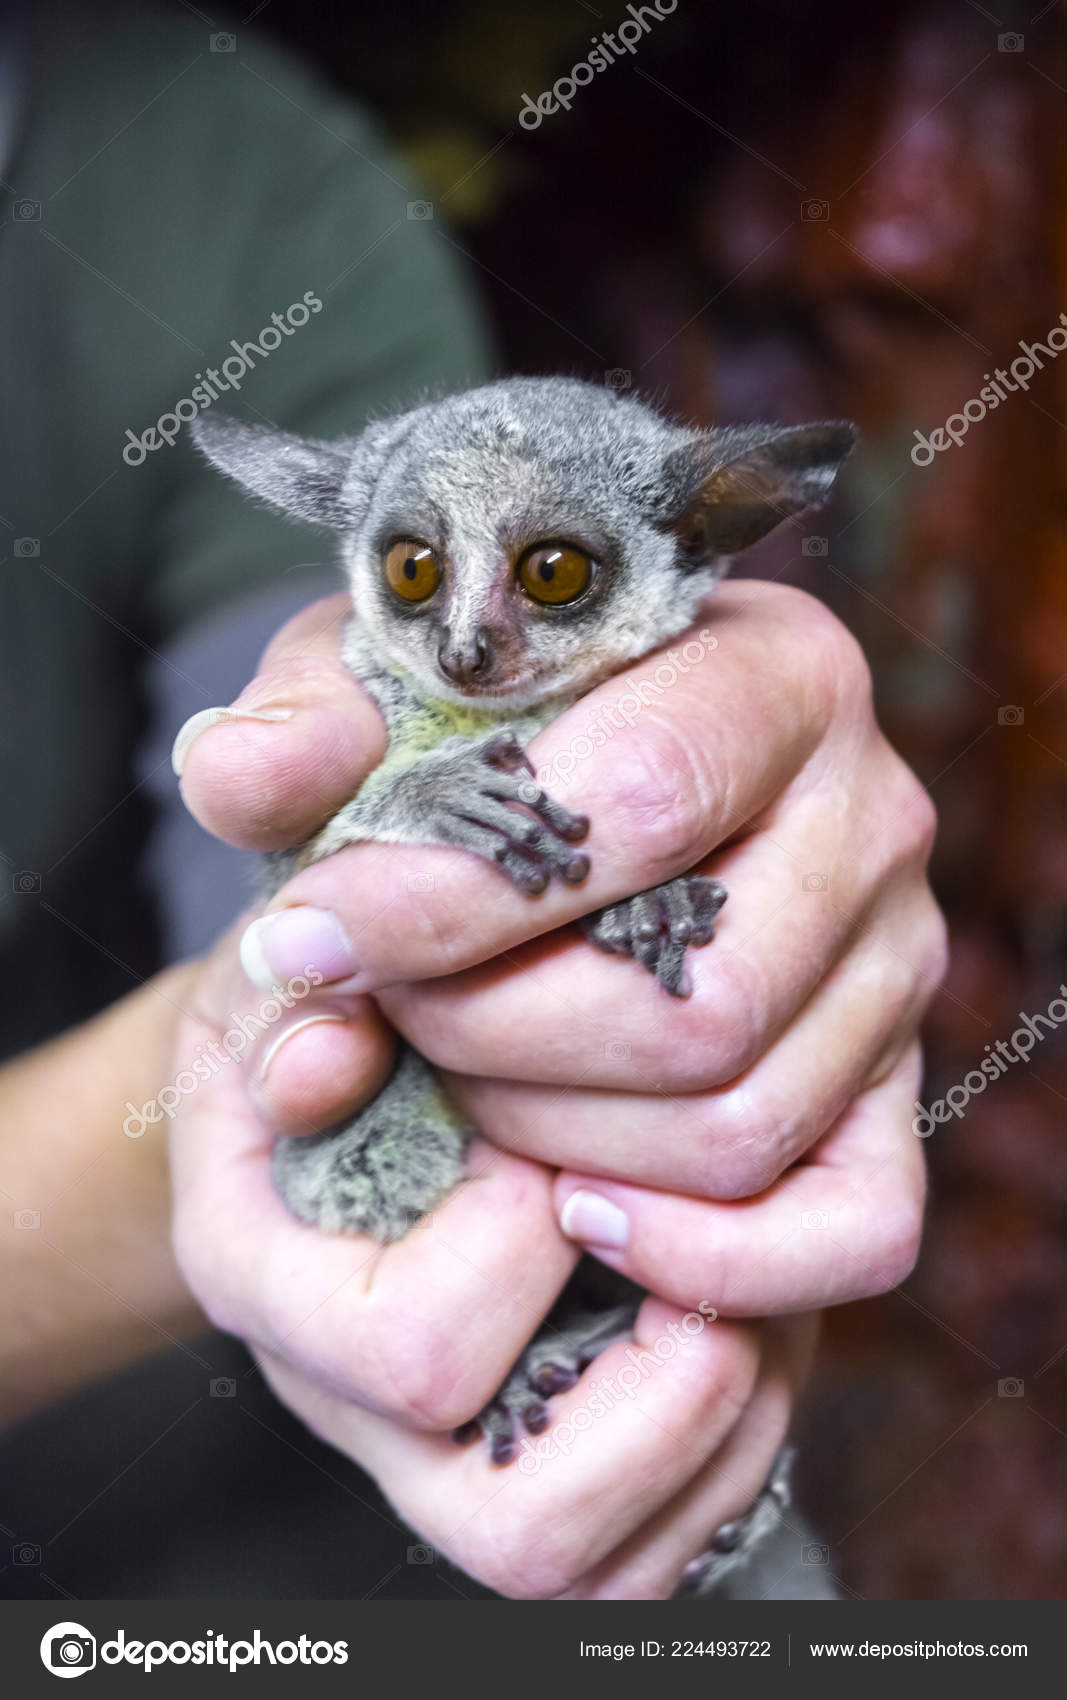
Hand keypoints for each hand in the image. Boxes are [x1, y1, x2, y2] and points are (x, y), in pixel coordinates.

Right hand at [168, 924, 814, 1597]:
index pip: (413, 1355)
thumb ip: (290, 1010)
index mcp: (272, 1291)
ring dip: (730, 1416)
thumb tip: (324, 1066)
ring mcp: (449, 1463)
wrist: (337, 1079)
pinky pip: (666, 1547)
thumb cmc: (325, 1020)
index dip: (517, 1245)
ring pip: (614, 1566)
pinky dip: (746, 1437)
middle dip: (663, 1386)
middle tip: (690, 1257)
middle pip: (521, 1529)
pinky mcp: (544, 1474)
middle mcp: (353, 1414)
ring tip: (745, 1283)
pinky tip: (747, 1311)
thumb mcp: (282, 986)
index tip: (539, 1141)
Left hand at [177, 580, 942, 1314]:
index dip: (450, 899)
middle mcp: (871, 818)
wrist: (566, 813)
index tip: (312, 938)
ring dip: (550, 1133)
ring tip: (458, 1079)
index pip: (635, 806)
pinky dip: (705, 1257)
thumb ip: (304, 729)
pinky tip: (574, 1212)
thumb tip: (239, 776)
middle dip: (490, 1037)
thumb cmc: (483, 746)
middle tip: (393, 1015)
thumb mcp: (385, 701)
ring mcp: (899, 967)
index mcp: (779, 673)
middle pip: (692, 1004)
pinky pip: (852, 1232)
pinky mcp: (898, 1094)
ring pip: (736, 1124)